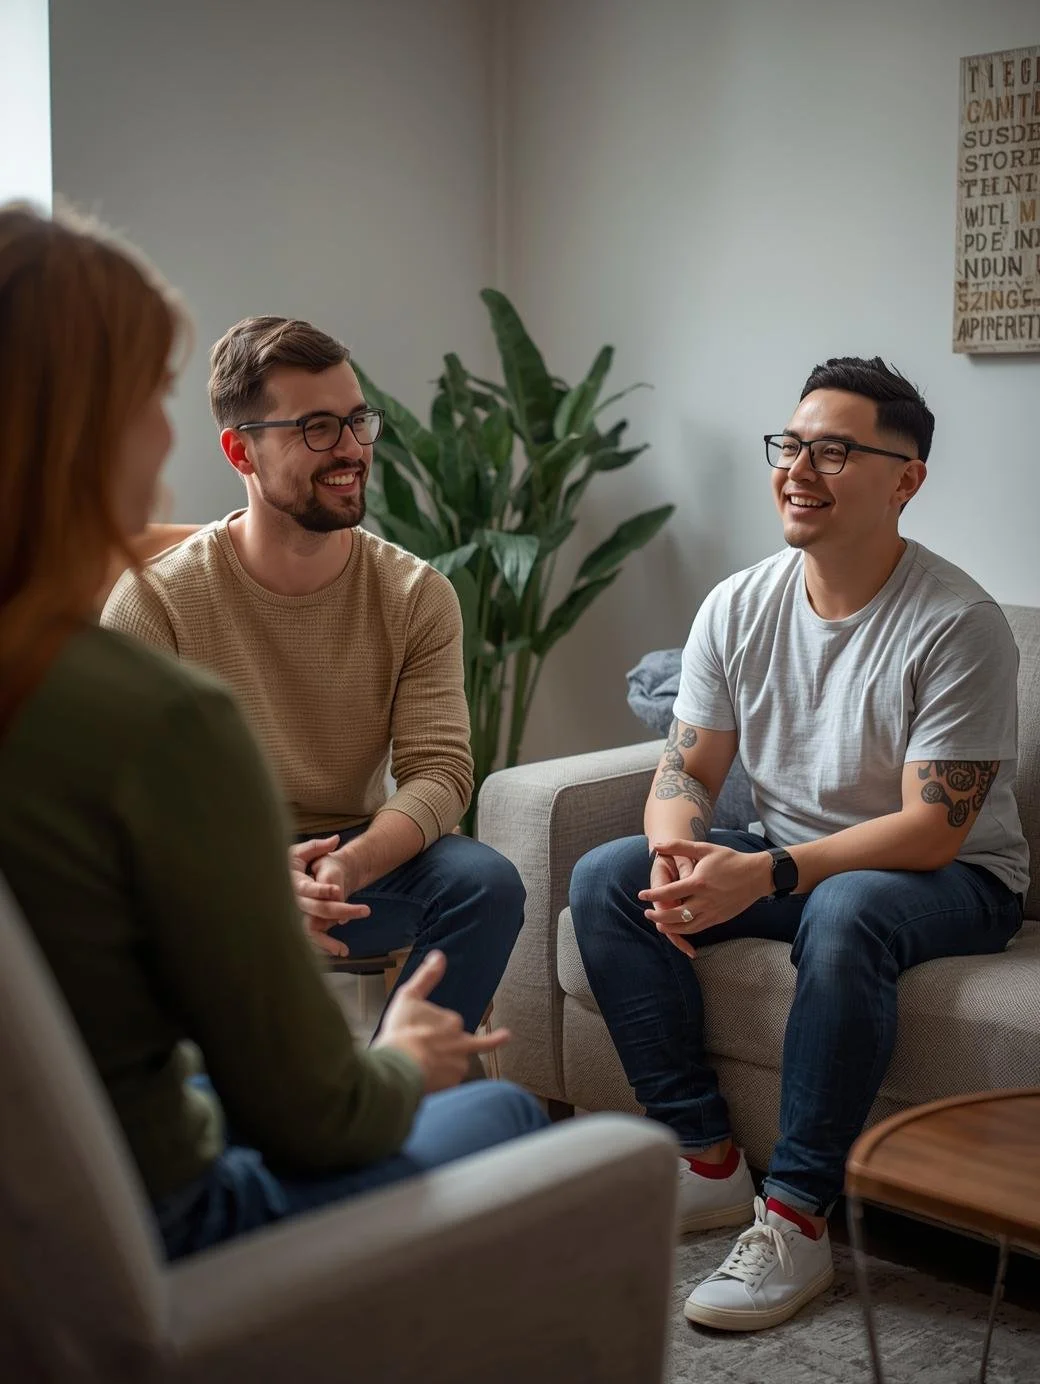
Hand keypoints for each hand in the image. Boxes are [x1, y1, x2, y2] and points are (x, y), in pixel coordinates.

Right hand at [288, 836, 369, 958]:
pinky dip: (323, 945)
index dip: (322, 890)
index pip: (308, 889)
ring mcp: (294, 916)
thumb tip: (336, 839)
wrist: (274, 882)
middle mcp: (293, 902)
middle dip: (342, 911)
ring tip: (345, 950)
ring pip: (311, 930)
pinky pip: (311, 937)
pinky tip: (339, 951)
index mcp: (293, 882)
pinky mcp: (297, 924)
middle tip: (366, 910)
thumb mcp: (299, 851)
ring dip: (328, 942)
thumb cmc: (288, 864)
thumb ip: (317, 846)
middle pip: (319, 910)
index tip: (338, 891)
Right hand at [374, 950, 510, 1091]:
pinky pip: (449, 1080)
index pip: (446, 1025)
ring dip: (442, 1064)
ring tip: (420, 1065)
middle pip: (452, 1044)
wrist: (399, 1066)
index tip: (416, 1033)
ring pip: (452, 1063)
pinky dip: (441, 1080)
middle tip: (417, 1051)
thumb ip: (426, 976)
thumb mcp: (409, 997)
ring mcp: (459, 1064)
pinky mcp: (454, 1083)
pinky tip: (427, 1079)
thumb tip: (439, 955)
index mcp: (452, 1021)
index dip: (430, 1029)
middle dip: (440, 1047)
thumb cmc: (401, 1031)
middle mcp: (462, 1042)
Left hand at [639, 839, 770, 957]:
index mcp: (699, 882)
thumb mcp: (705, 848)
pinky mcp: (719, 918)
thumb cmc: (729, 859)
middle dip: (658, 916)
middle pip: (675, 914)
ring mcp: (713, 911)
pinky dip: (685, 929)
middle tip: (647, 913)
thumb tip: (657, 845)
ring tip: (658, 923)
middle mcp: (705, 900)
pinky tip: (676, 926)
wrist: (756, 875)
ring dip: (669, 927)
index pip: (670, 892)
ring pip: (686, 926)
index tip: (641, 895)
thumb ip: (679, 846)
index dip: (653, 895)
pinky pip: (699, 928)